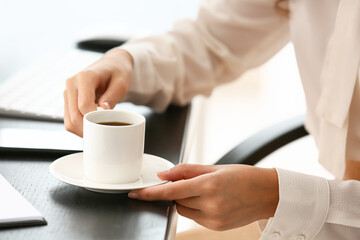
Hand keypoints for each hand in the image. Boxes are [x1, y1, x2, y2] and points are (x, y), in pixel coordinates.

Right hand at [64, 49, 132, 136]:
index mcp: (85, 77)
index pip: (83, 105)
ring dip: (82, 131)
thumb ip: (112, 96)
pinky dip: (79, 128)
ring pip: (69, 120)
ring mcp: (68, 92)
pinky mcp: (68, 99)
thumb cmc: (118, 72)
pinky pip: (69, 119)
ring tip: (99, 134)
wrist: (112, 64)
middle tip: (104, 136)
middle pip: (74, 115)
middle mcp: (72, 83)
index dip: (93, 120)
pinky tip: (92, 129)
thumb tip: (103, 111)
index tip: (106, 127)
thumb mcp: (122, 82)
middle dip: (88, 129)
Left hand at [128, 164, 278, 230]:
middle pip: (176, 200)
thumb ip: (186, 171)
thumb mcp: (215, 167)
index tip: (136, 193)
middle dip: (176, 191)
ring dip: (185, 200)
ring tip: (205, 191)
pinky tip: (210, 201)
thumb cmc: (243, 176)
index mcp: (209, 185)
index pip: (170, 191)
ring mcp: (213, 219)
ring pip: (184, 210)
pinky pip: (195, 217)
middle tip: (192, 182)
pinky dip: (195, 208)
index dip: (150, 193)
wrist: (268, 194)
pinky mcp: (216, 227)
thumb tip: (164, 175)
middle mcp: (210, 204)